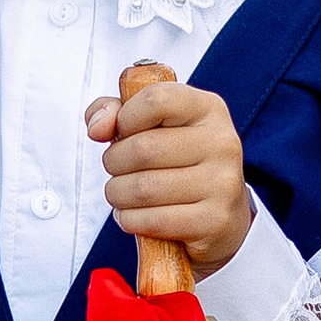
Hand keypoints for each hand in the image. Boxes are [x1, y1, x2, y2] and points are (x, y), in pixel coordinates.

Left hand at [85, 78, 250, 270]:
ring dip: (118, 195)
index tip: (122, 133)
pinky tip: (134, 216)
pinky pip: (152, 220)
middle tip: (118, 171)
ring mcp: (223, 183)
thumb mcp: (151, 126)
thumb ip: (114, 113)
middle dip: (114, 163)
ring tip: (123, 195)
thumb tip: (97, 127)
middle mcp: (221, 142)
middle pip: (142, 148)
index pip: (155, 100)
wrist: (221, 216)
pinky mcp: (215, 221)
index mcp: (207, 109)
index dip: (125, 119)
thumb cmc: (176, 164)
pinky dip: (130, 220)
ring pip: (143, 188)